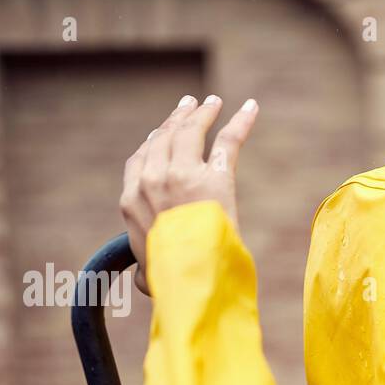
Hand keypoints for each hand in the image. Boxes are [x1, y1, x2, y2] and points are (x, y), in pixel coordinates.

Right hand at [120, 94, 259, 296]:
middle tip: (190, 106)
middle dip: (178, 119)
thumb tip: (138, 281)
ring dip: (203, 114)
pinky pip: (229, 141)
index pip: (140, 159)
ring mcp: (183, 175)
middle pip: (165, 138)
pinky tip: (252, 108)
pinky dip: (242, 122)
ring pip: (192, 132)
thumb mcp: (147, 274)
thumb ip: (143, 270)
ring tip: (212, 103)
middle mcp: (153, 180)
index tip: (161, 132)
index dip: (153, 142)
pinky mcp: (217, 177)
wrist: (189, 277)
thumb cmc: (169, 281)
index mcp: (132, 200)